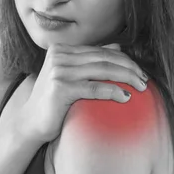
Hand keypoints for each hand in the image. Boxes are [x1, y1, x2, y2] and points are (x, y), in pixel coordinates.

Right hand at [0, 41, 149, 143]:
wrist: (29, 124)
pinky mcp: (60, 87)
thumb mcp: (70, 78)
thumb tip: (119, 49)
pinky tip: (126, 97)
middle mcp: (59, 56)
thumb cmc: (53, 104)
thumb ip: (88, 64)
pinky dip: (113, 91)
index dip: (124, 60)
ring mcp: (59, 70)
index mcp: (61, 50)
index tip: (140, 72)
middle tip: (145, 80)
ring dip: (127, 78)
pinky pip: (95, 87)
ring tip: (141, 88)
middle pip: (104, 59)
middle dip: (129, 68)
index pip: (101, 51)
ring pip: (103, 70)